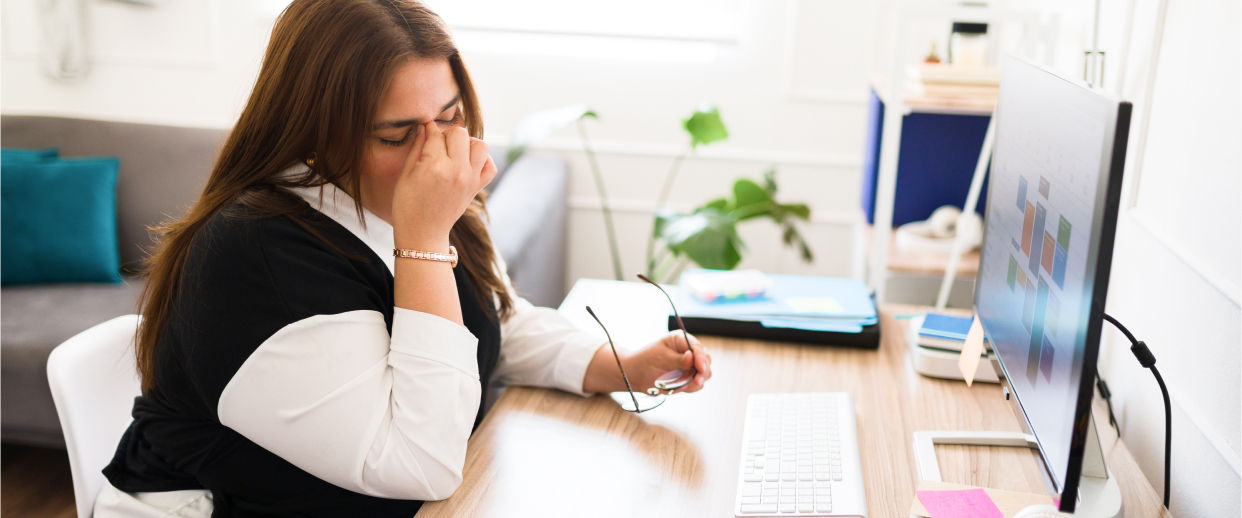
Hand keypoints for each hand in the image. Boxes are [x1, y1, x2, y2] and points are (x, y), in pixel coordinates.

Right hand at [392, 121, 496, 247]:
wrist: (423, 234)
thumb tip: (424, 127)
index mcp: (434, 166)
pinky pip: (490, 166)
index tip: (425, 129)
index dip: (428, 129)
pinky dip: (483, 160)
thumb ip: (416, 148)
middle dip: (448, 134)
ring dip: (468, 143)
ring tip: (455, 152)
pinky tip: (468, 163)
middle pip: (460, 133)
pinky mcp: (476, 188)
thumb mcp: (405, 175)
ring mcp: (469, 180)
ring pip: (481, 145)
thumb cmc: (407, 205)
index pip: (436, 133)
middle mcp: (456, 171)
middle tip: (438, 144)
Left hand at [620, 331, 712, 393]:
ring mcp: (690, 364)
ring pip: (704, 373)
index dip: (701, 359)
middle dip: (703, 371)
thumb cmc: (646, 361)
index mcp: (681, 340)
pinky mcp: (689, 377)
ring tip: (683, 385)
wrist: (637, 375)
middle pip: (706, 360)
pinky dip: (691, 387)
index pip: (697, 348)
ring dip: (697, 380)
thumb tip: (691, 356)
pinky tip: (680, 387)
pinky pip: (697, 384)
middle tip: (696, 381)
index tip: (701, 369)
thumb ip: (678, 359)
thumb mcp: (660, 357)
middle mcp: (689, 351)